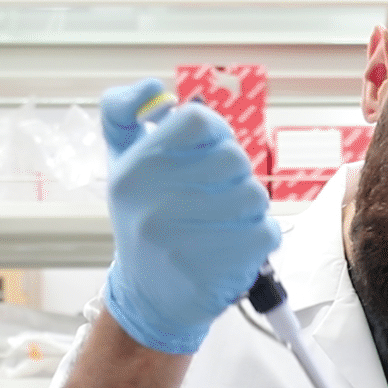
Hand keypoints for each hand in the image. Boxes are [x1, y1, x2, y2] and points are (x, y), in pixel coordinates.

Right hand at [100, 78, 279, 354]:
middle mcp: (154, 204)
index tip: (209, 150)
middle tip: (218, 192)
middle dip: (234, 173)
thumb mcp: (121, 165)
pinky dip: (260, 236)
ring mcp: (186, 240)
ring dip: (250, 206)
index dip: (215, 132)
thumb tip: (152, 88)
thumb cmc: (143, 220)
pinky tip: (236, 244)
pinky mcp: (218, 269)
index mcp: (134, 171)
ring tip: (226, 220)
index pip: (197, 121)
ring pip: (254, 195)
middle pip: (232, 158)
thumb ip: (123, 113)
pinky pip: (266, 231)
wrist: (149, 298)